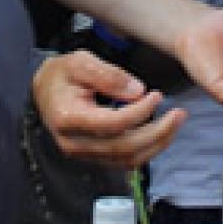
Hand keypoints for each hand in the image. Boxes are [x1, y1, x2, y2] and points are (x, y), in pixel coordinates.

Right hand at [31, 51, 185, 167]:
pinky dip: (146, 150)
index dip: (140, 112)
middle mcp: (75, 143)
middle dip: (157, 133)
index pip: (112, 124)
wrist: (45, 92)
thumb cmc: (62, 75)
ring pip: (127, 160)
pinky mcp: (94, 157)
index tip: (157, 95)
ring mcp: (84, 154)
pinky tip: (159, 133)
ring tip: (175, 123)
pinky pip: (124, 161)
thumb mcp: (80, 62)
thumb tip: (137, 91)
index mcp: (69, 118)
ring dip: (156, 144)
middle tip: (178, 115)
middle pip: (124, 148)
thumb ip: (108, 75)